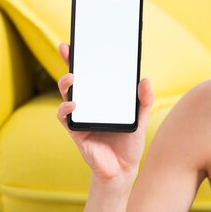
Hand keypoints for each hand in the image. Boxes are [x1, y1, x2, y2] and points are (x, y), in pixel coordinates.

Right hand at [55, 42, 153, 179]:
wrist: (123, 170)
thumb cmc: (129, 143)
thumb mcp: (140, 120)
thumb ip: (144, 101)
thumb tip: (145, 79)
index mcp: (103, 99)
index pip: (91, 74)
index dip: (83, 58)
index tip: (79, 41)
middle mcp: (89, 105)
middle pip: (75, 80)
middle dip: (69, 63)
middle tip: (66, 48)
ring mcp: (80, 117)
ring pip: (67, 95)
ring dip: (66, 84)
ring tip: (72, 77)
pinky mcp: (76, 132)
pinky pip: (65, 118)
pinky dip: (66, 110)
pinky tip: (73, 104)